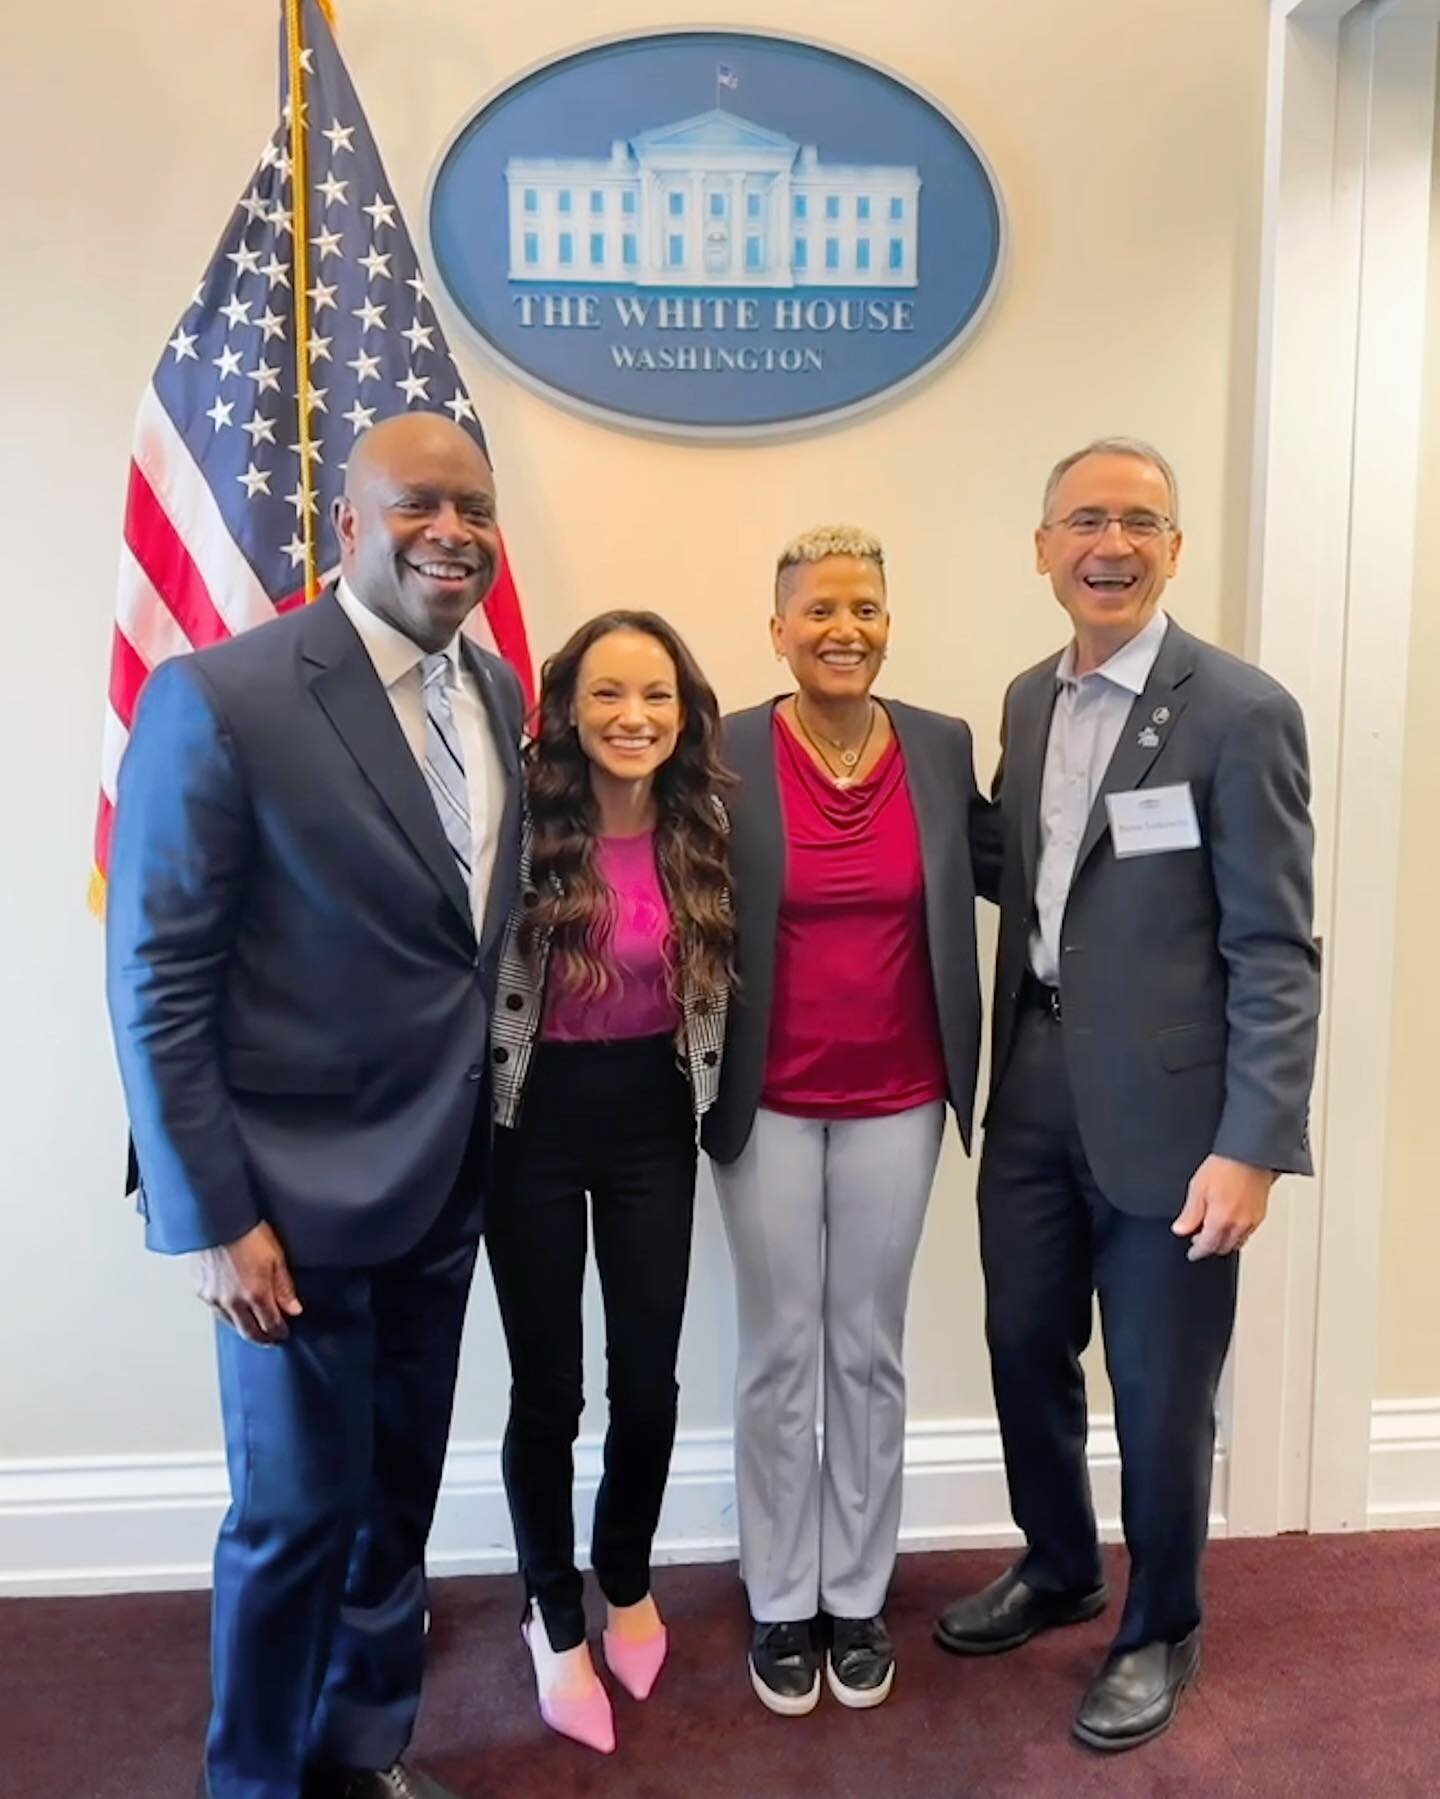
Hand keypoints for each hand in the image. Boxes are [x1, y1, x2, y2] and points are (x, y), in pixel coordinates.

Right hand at [194, 1222, 302, 1343]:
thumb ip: (284, 1287)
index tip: (284, 1333)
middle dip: (262, 1338)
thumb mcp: (276, 1257)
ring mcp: (214, 1298)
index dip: (279, 1333)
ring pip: (231, 1324)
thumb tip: (293, 1309)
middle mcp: (233, 1301)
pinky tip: (233, 1311)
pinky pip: (216, 1310)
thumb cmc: (247, 1231)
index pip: (270, 1326)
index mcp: (255, 1294)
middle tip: (270, 1339)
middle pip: (249, 1332)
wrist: (216, 1218)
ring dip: (244, 1328)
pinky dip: (227, 1315)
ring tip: (253, 1327)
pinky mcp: (201, 1291)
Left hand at [1171, 1156, 1275, 1259]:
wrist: (1250, 1155)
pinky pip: (1247, 1233)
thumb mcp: (1198, 1188)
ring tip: (1213, 1231)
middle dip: (1210, 1246)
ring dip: (1224, 1241)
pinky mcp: (1260, 1214)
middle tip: (1199, 1240)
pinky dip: (1236, 1234)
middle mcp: (1239, 1225)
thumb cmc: (1225, 1166)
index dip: (1197, 1252)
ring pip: (1236, 1243)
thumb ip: (1190, 1214)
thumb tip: (1180, 1230)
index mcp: (1221, 1220)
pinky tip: (1229, 1223)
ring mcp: (1252, 1221)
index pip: (1208, 1246)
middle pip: (1223, 1247)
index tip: (1192, 1253)